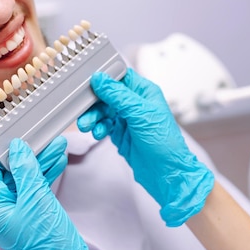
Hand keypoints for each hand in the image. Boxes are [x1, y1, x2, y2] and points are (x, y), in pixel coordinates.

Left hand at [0, 137, 104, 249]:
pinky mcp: (32, 215)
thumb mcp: (35, 198)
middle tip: (42, 139)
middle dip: (30, 157)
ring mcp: (17, 214)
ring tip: (57, 146)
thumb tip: (16, 147)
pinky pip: (36, 191)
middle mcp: (0, 212)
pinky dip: (46, 176)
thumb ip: (25, 170)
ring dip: (42, 163)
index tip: (15, 138)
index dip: (2, 154)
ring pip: (27, 181)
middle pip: (11, 175)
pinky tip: (58, 161)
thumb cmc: (47, 240)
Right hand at [77, 68, 214, 226]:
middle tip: (83, 109)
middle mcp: (135, 103)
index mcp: (144, 92)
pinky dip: (98, 127)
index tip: (88, 81)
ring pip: (102, 110)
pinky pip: (103, 124)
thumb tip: (100, 78)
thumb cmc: (164, 142)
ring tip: (87, 125)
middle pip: (107, 94)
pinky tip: (98, 133)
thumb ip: (118, 95)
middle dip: (94, 102)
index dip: (104, 78)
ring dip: (93, 116)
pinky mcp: (120, 133)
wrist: (166, 173)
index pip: (120, 76)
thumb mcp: (140, 113)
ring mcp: (126, 119)